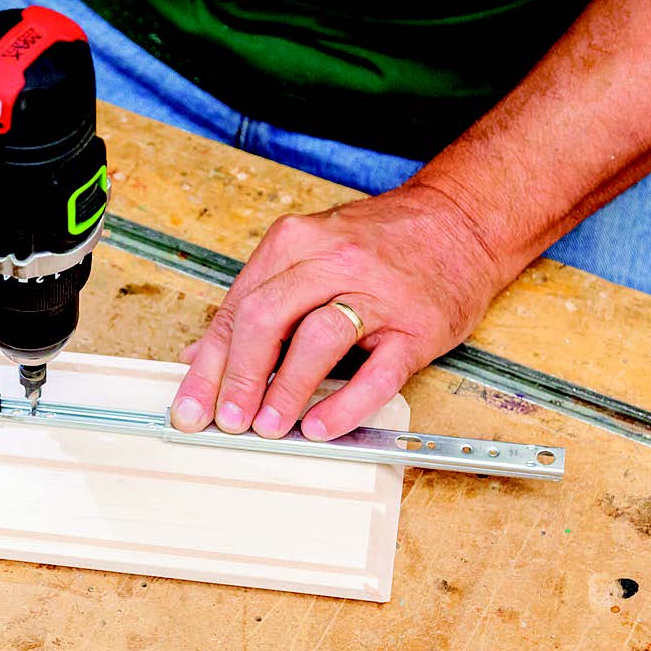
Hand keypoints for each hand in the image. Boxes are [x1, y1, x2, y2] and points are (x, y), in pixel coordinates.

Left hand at [170, 183, 510, 440]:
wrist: (462, 222)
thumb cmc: (382, 245)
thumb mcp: (310, 254)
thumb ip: (256, 300)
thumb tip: (201, 356)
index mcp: (296, 244)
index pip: (237, 308)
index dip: (208, 365)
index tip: (189, 407)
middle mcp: (332, 262)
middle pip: (267, 319)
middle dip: (237, 377)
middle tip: (225, 421)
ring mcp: (377, 294)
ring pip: (317, 339)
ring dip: (284, 389)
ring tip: (266, 427)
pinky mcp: (416, 327)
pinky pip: (377, 371)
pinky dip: (346, 404)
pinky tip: (321, 427)